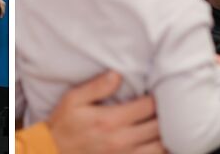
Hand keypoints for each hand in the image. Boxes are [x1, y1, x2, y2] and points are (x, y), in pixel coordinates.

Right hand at [48, 72, 165, 153]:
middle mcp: (121, 140)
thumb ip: (96, 87)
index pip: (147, 106)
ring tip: (163, 123)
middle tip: (164, 105)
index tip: (156, 91)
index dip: (156, 97)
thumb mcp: (73, 99)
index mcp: (110, 120)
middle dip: (163, 114)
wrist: (54, 151)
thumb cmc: (64, 124)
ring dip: (164, 134)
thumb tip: (117, 74)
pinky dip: (159, 151)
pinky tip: (156, 141)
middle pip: (158, 126)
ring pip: (159, 146)